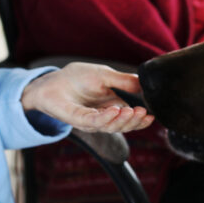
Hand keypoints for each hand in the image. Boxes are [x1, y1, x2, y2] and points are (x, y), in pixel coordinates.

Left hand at [20, 62, 154, 132]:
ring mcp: (89, 120)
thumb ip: (125, 81)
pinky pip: (93, 122)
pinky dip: (106, 117)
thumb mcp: (105, 75)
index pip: (129, 118)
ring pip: (110, 127)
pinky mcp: (76, 119)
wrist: (51, 82)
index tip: (152, 114)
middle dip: (134, 121)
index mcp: (110, 108)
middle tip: (144, 112)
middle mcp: (102, 118)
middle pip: (122, 126)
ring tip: (132, 111)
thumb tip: (146, 85)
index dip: (141, 119)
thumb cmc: (76, 78)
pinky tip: (115, 109)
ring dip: (123, 120)